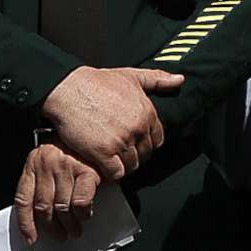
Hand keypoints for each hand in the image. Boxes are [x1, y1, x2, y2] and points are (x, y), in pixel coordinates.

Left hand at [15, 143, 101, 245]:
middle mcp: (46, 165)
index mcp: (33, 163)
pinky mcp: (86, 170)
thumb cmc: (71, 145)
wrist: (92, 121)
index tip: (31, 239)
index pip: (23, 200)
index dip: (26, 224)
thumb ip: (42, 181)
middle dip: (51, 228)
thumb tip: (42, 216)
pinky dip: (83, 213)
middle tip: (59, 236)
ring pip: (62, 208)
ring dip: (69, 225)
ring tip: (74, 230)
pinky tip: (85, 216)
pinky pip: (81, 201)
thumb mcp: (48, 159)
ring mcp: (66, 167)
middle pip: (43, 208)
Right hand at [42, 66, 182, 178]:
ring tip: (111, 161)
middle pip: (144, 155)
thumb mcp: (131, 75)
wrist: (69, 89)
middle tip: (120, 154)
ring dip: (122, 166)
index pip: (157, 140)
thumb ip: (157, 79)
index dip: (146, 144)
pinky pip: (115, 174)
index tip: (134, 144)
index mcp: (147, 112)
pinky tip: (102, 166)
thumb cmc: (97, 82)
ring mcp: (121, 141)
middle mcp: (138, 128)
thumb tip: (180, 79)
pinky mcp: (103, 153)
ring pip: (131, 166)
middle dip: (134, 156)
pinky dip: (110, 174)